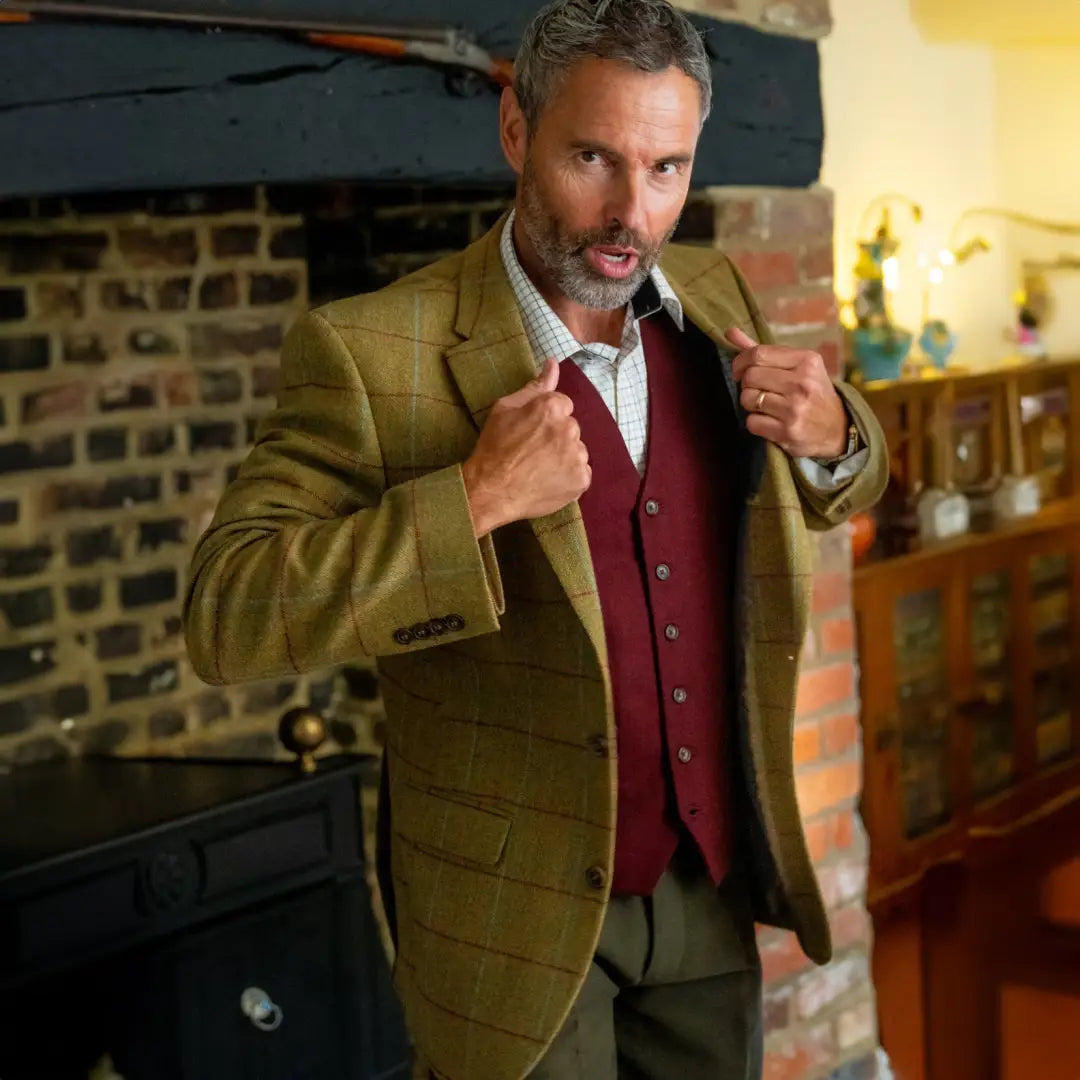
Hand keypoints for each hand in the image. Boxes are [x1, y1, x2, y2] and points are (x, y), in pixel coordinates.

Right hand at [462, 358, 590, 537]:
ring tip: (540, 468)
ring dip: (565, 456)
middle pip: (571, 427)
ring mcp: (577, 456)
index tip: (530, 432)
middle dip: (556, 436)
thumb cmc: (494, 447)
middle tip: (533, 451)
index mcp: (552, 407)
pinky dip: (569, 476)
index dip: (545, 418)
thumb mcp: (505, 409)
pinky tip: (549, 480)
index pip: (562, 405)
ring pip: (577, 450)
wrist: (491, 491)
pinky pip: (581, 472)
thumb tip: (553, 363)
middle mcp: (569, 429)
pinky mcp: (581, 480)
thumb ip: (535, 386)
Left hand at [727, 328, 846, 458]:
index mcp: (806, 361)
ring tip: (765, 405)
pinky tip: (770, 421)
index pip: (758, 354)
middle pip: (750, 377)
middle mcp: (802, 383)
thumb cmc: (812, 392)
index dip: (740, 362)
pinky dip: (755, 422)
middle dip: (746, 384)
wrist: (838, 428)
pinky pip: (752, 422)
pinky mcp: (787, 432)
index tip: (739, 370)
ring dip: (750, 403)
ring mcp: (794, 409)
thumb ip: (764, 351)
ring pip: (748, 399)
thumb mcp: (797, 366)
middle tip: (757, 389)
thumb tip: (730, 332)